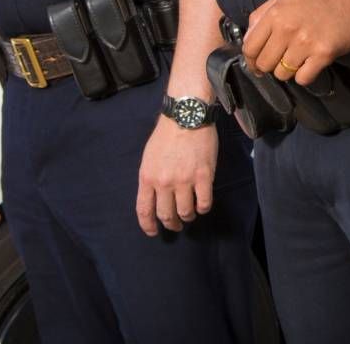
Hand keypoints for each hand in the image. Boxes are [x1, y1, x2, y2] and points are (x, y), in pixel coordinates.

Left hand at [135, 111, 217, 235]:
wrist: (186, 117)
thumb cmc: (166, 135)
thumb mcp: (149, 158)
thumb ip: (151, 178)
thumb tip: (156, 196)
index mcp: (147, 178)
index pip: (144, 210)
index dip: (148, 226)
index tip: (153, 232)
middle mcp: (164, 183)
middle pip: (166, 215)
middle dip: (171, 224)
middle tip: (176, 225)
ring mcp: (184, 180)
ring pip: (185, 212)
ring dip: (188, 217)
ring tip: (191, 214)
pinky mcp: (203, 176)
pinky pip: (204, 202)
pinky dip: (203, 208)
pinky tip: (203, 205)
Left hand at [243, 0, 349, 84]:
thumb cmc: (316, 2)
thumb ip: (261, 16)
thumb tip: (247, 40)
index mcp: (275, 14)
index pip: (249, 48)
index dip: (251, 59)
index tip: (257, 63)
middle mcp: (287, 29)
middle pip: (264, 64)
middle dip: (270, 66)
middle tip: (281, 60)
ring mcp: (305, 43)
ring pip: (282, 74)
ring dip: (288, 71)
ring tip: (298, 59)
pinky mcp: (323, 54)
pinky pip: (303, 79)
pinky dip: (305, 76)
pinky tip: (310, 64)